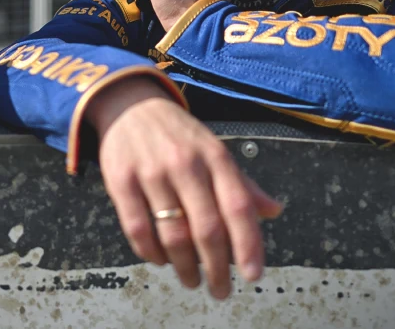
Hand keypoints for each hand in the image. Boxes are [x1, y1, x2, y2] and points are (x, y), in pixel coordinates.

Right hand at [86, 77, 283, 298]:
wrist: (130, 104)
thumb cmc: (179, 134)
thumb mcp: (214, 150)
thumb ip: (242, 183)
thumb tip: (274, 211)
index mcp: (215, 156)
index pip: (238, 206)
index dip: (248, 244)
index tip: (252, 275)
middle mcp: (185, 164)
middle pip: (207, 228)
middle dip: (217, 268)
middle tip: (220, 290)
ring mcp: (151, 172)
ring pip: (172, 233)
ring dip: (184, 266)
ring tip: (191, 280)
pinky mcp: (120, 180)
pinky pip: (137, 227)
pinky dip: (151, 252)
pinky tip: (160, 260)